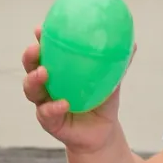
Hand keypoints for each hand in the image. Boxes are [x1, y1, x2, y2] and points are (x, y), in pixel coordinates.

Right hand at [21, 27, 129, 154]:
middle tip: (35, 49)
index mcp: (57, 71)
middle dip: (29, 57)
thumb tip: (132, 44)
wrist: (102, 133)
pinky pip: (46, 113)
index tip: (40, 29)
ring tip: (43, 73)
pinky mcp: (49, 122)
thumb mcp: (111, 82)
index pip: (44, 51)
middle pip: (30, 68)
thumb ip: (118, 65)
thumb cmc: (101, 102)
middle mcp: (46, 85)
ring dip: (34, 80)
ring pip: (31, 90)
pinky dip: (53, 107)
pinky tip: (63, 104)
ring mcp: (44, 103)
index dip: (40, 40)